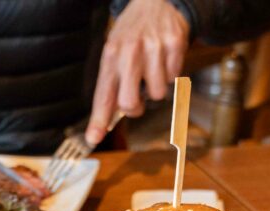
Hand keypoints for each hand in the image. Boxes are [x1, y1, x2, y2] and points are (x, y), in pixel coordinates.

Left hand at [86, 0, 188, 145]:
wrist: (157, 2)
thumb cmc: (134, 33)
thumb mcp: (115, 52)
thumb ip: (112, 83)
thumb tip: (108, 119)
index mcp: (111, 55)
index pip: (103, 95)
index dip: (98, 120)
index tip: (94, 138)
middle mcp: (130, 52)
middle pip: (130, 103)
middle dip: (135, 108)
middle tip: (138, 97)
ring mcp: (153, 48)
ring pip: (158, 94)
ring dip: (157, 87)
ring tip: (153, 68)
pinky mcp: (174, 45)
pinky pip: (175, 78)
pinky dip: (171, 74)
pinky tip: (165, 59)